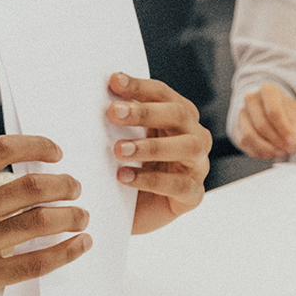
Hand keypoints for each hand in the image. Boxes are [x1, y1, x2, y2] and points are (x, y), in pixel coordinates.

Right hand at [0, 135, 86, 295]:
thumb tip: (16, 181)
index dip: (35, 145)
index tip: (55, 152)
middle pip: (28, 187)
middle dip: (63, 185)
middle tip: (75, 188)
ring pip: (37, 223)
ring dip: (70, 217)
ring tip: (81, 217)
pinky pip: (33, 263)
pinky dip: (65, 252)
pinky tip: (78, 246)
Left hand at [110, 71, 209, 235]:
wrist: (130, 214)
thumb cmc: (128, 169)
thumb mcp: (123, 140)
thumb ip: (118, 119)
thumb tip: (97, 92)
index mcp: (179, 117)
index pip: (163, 94)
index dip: (140, 87)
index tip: (113, 81)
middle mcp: (195, 137)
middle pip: (179, 115)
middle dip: (145, 112)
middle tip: (112, 113)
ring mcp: (198, 167)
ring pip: (187, 147)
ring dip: (152, 146)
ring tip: (119, 150)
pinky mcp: (193, 195)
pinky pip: (180, 185)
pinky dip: (151, 180)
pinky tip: (125, 177)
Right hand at [235, 82, 295, 160]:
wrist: (272, 113)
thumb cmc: (285, 113)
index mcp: (269, 91)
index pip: (274, 111)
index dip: (284, 130)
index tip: (293, 142)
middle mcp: (252, 100)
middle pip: (262, 125)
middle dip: (277, 141)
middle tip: (288, 150)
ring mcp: (242, 113)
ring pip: (250, 136)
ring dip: (267, 148)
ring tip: (280, 152)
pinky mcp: (237, 128)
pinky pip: (244, 143)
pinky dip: (258, 152)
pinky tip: (269, 152)